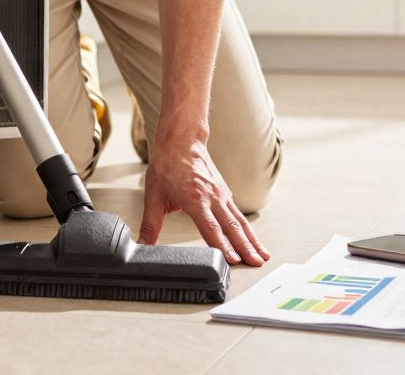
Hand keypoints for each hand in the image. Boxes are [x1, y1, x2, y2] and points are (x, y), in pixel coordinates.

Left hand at [138, 131, 268, 266]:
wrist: (182, 141)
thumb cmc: (167, 166)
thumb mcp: (153, 196)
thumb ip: (149, 225)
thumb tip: (141, 245)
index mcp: (195, 199)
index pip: (211, 228)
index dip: (222, 245)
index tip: (232, 260)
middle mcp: (213, 197)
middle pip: (232, 227)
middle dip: (245, 247)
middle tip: (256, 264)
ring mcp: (222, 195)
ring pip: (240, 221)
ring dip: (252, 241)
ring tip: (263, 257)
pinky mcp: (225, 194)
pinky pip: (239, 215)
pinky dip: (249, 230)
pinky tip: (254, 241)